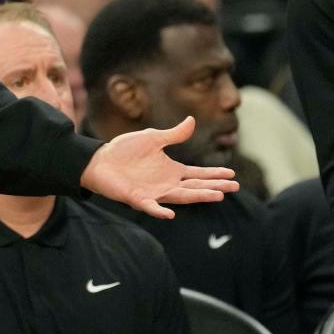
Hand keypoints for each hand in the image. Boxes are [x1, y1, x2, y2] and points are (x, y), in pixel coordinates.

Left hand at [80, 116, 237, 218]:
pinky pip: (150, 207)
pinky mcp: (137, 198)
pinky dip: (159, 210)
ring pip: (180, 196)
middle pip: (195, 187)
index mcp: (171, 170)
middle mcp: (166, 183)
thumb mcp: (151, 138)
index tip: (232, 175)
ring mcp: (154, 192)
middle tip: (234, 187)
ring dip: (198, 196)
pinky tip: (170, 213)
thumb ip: (173, 134)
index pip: (197, 174)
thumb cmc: (124, 150)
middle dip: (214, 186)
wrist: (99, 160)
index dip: (214, 174)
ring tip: (217, 195)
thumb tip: (192, 120)